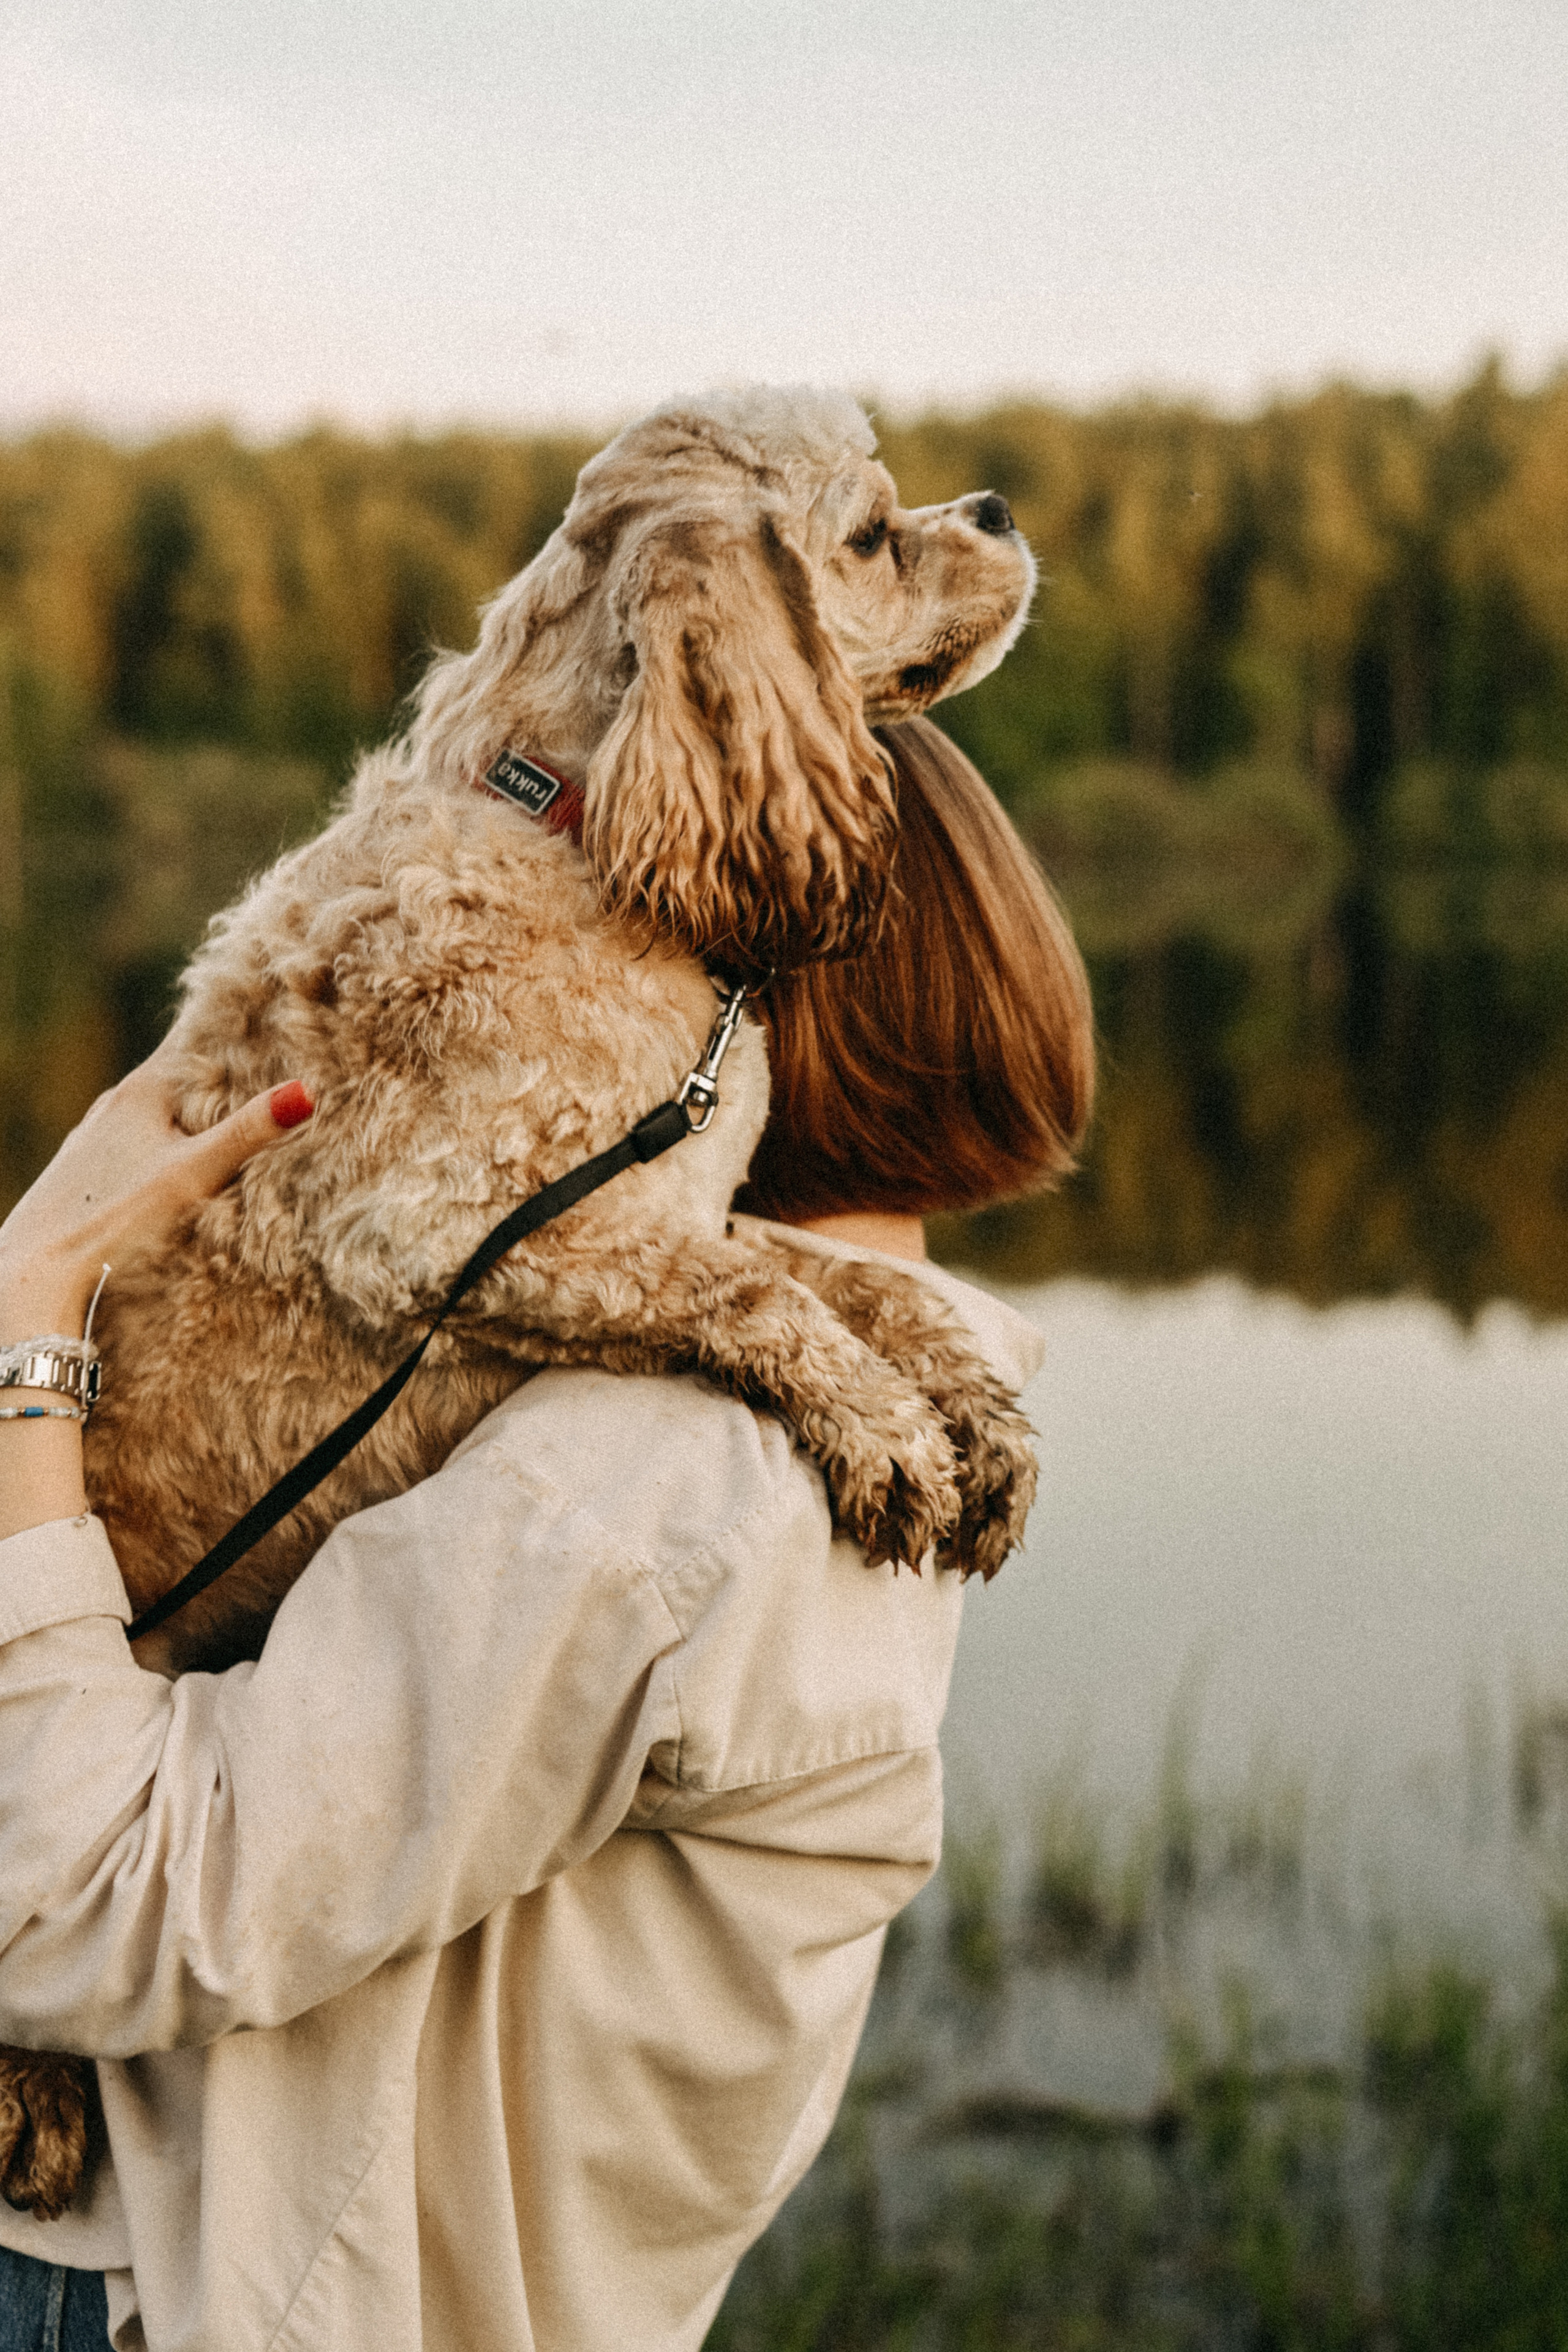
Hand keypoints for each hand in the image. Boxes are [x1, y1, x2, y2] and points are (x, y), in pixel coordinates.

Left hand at [0, 1041, 314, 1341]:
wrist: (38, 1268)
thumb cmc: (114, 1216)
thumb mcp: (193, 1173)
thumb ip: (248, 1133)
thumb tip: (306, 1092)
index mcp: (140, 1093)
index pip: (192, 1042)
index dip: (229, 1028)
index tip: (264, 1010)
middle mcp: (111, 1106)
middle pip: (175, 1080)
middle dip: (215, 1077)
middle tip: (263, 1066)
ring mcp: (92, 1140)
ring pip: (151, 1115)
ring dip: (184, 1115)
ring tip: (223, 1118)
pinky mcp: (82, 1174)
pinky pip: (131, 1145)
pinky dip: (158, 1145)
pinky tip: (168, 1167)